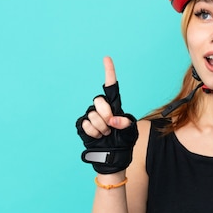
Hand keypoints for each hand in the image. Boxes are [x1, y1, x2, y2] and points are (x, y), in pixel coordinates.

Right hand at [75, 57, 138, 173]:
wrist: (113, 155)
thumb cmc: (124, 141)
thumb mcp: (130, 131)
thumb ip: (125, 123)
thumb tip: (112, 120)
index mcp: (114, 105)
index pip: (111, 86)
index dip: (109, 71)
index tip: (107, 58)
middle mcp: (101, 108)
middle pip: (99, 101)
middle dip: (106, 114)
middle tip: (111, 126)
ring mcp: (91, 116)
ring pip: (92, 115)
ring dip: (101, 128)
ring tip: (106, 134)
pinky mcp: (82, 125)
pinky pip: (85, 125)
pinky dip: (93, 133)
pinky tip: (97, 137)